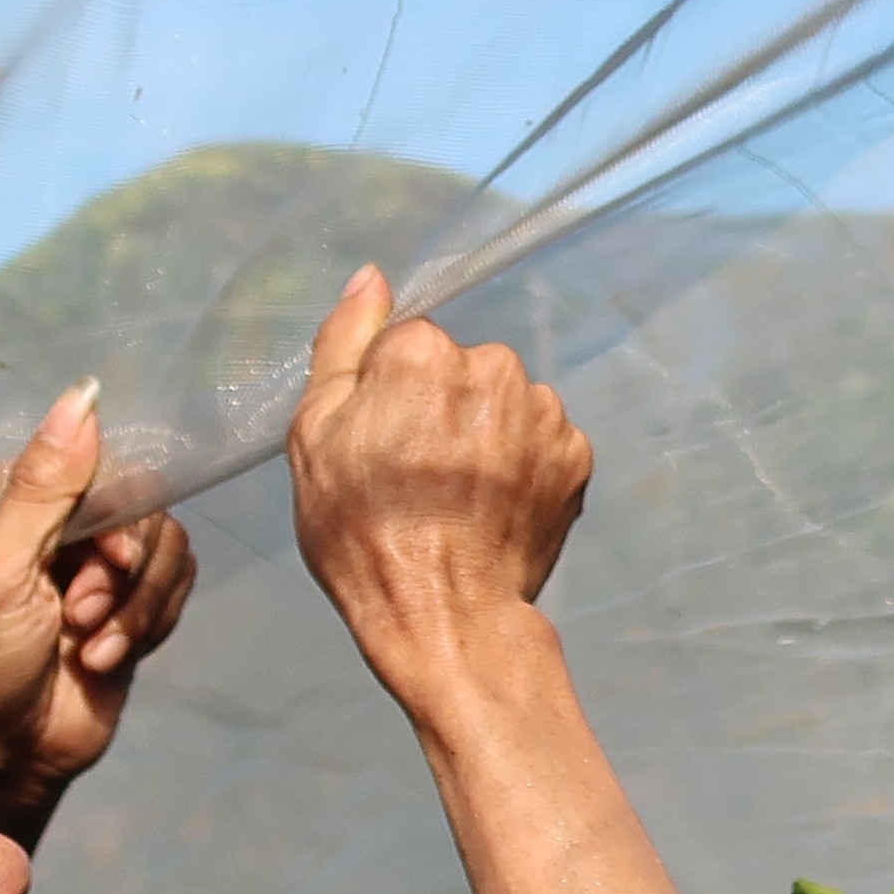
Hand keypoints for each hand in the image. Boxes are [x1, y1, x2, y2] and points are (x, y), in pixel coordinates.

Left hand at [0, 379, 200, 843]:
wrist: (10, 757)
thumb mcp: (1, 574)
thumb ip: (43, 488)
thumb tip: (84, 395)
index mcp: (7, 501)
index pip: (96, 464)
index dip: (118, 515)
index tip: (107, 563)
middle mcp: (54, 522)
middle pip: (143, 505)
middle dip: (125, 574)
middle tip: (82, 620)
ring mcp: (93, 564)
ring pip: (168, 547)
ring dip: (136, 607)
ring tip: (89, 650)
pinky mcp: (128, 603)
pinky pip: (178, 584)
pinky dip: (150, 625)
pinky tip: (105, 660)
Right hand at [287, 267, 591, 702]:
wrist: (446, 616)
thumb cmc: (363, 532)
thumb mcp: (316, 436)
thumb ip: (344, 343)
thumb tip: (371, 277)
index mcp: (425, 352)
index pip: (406, 347)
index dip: (388, 395)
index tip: (380, 444)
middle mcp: (495, 365)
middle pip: (462, 370)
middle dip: (443, 410)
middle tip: (417, 477)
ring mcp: (544, 411)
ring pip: (506, 404)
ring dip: (488, 436)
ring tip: (459, 499)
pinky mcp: (577, 454)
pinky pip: (542, 441)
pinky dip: (523, 465)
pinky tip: (495, 507)